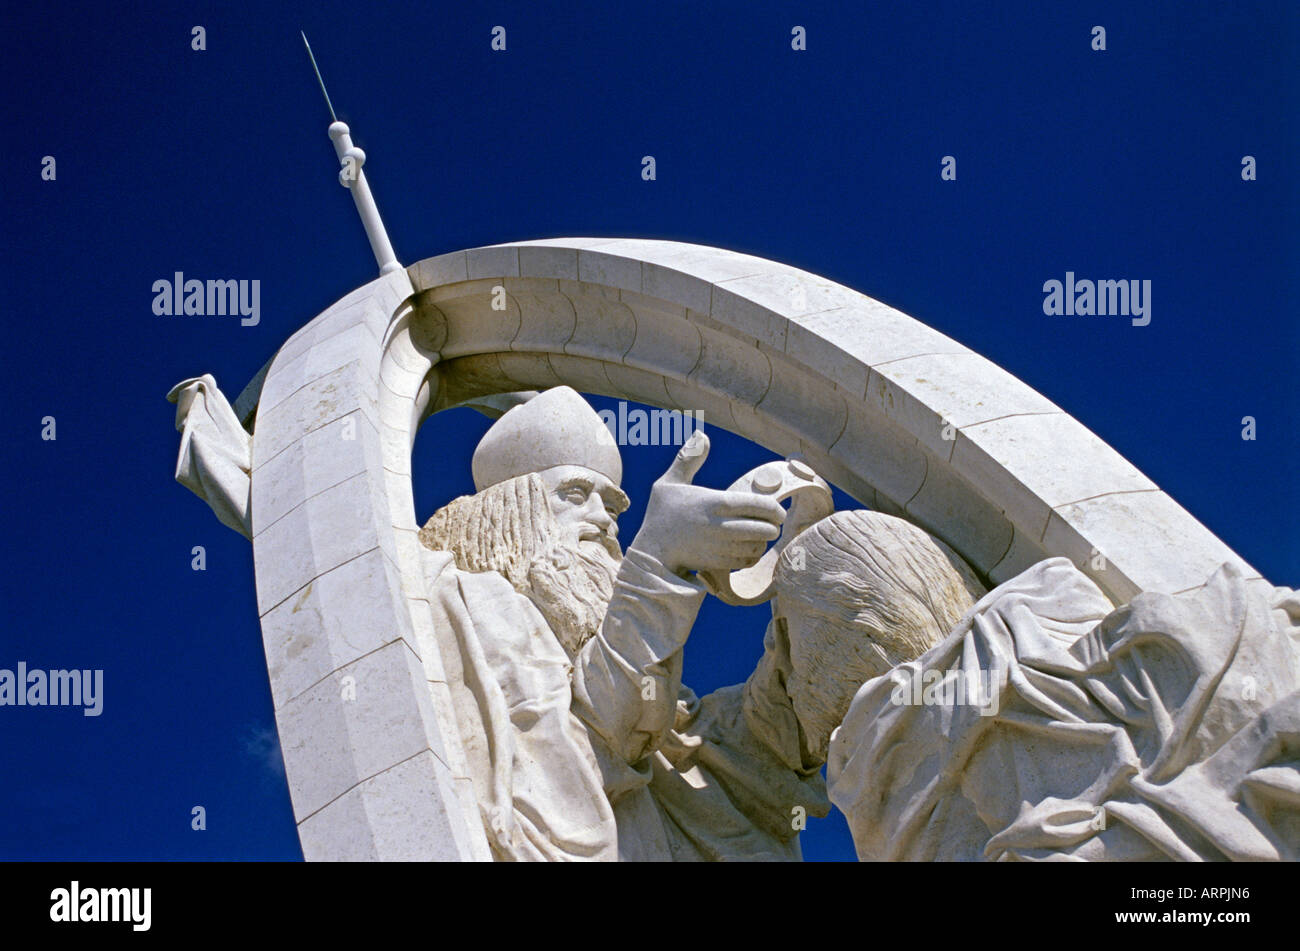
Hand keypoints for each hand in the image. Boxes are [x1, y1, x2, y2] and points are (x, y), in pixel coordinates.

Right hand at [629, 432, 785, 576]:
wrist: (650, 551)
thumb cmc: (660, 515)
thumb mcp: (668, 483)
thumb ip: (688, 458)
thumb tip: (701, 434)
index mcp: (715, 502)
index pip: (759, 505)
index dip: (776, 509)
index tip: (779, 511)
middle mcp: (720, 525)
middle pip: (764, 528)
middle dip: (773, 527)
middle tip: (772, 524)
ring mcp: (719, 547)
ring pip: (757, 546)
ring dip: (763, 542)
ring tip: (760, 537)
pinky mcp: (717, 564)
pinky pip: (746, 561)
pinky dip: (752, 556)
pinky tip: (748, 550)